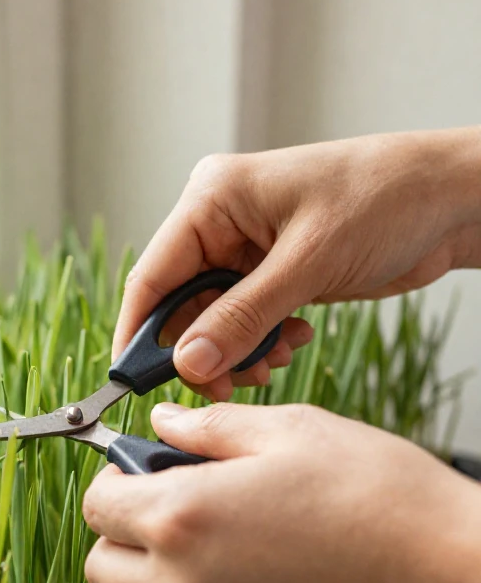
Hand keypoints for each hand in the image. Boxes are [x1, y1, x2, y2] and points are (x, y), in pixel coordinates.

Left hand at [82, 402, 480, 582]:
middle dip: (123, 532)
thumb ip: (211, 428)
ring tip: (217, 543)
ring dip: (153, 576)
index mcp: (180, 519)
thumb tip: (165, 424)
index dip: (116, 478)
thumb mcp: (290, 431)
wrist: (451, 580)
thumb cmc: (381, 499)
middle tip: (174, 503)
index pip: (96, 505)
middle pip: (102, 567)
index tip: (143, 468)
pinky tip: (249, 579)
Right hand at [114, 128, 480, 400]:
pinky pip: (245, 320)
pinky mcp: (273, 271)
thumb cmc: (384, 199)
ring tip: (274, 360)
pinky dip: (261, 341)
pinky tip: (294, 340)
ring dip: (237, 350)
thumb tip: (187, 363)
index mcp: (213, 198)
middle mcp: (221, 221)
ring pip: (213, 319)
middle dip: (202, 349)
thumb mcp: (309, 263)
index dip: (140, 332)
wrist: (449, 199)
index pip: (153, 274)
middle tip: (227, 383)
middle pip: (181, 304)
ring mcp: (247, 247)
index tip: (133, 382)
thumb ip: (243, 317)